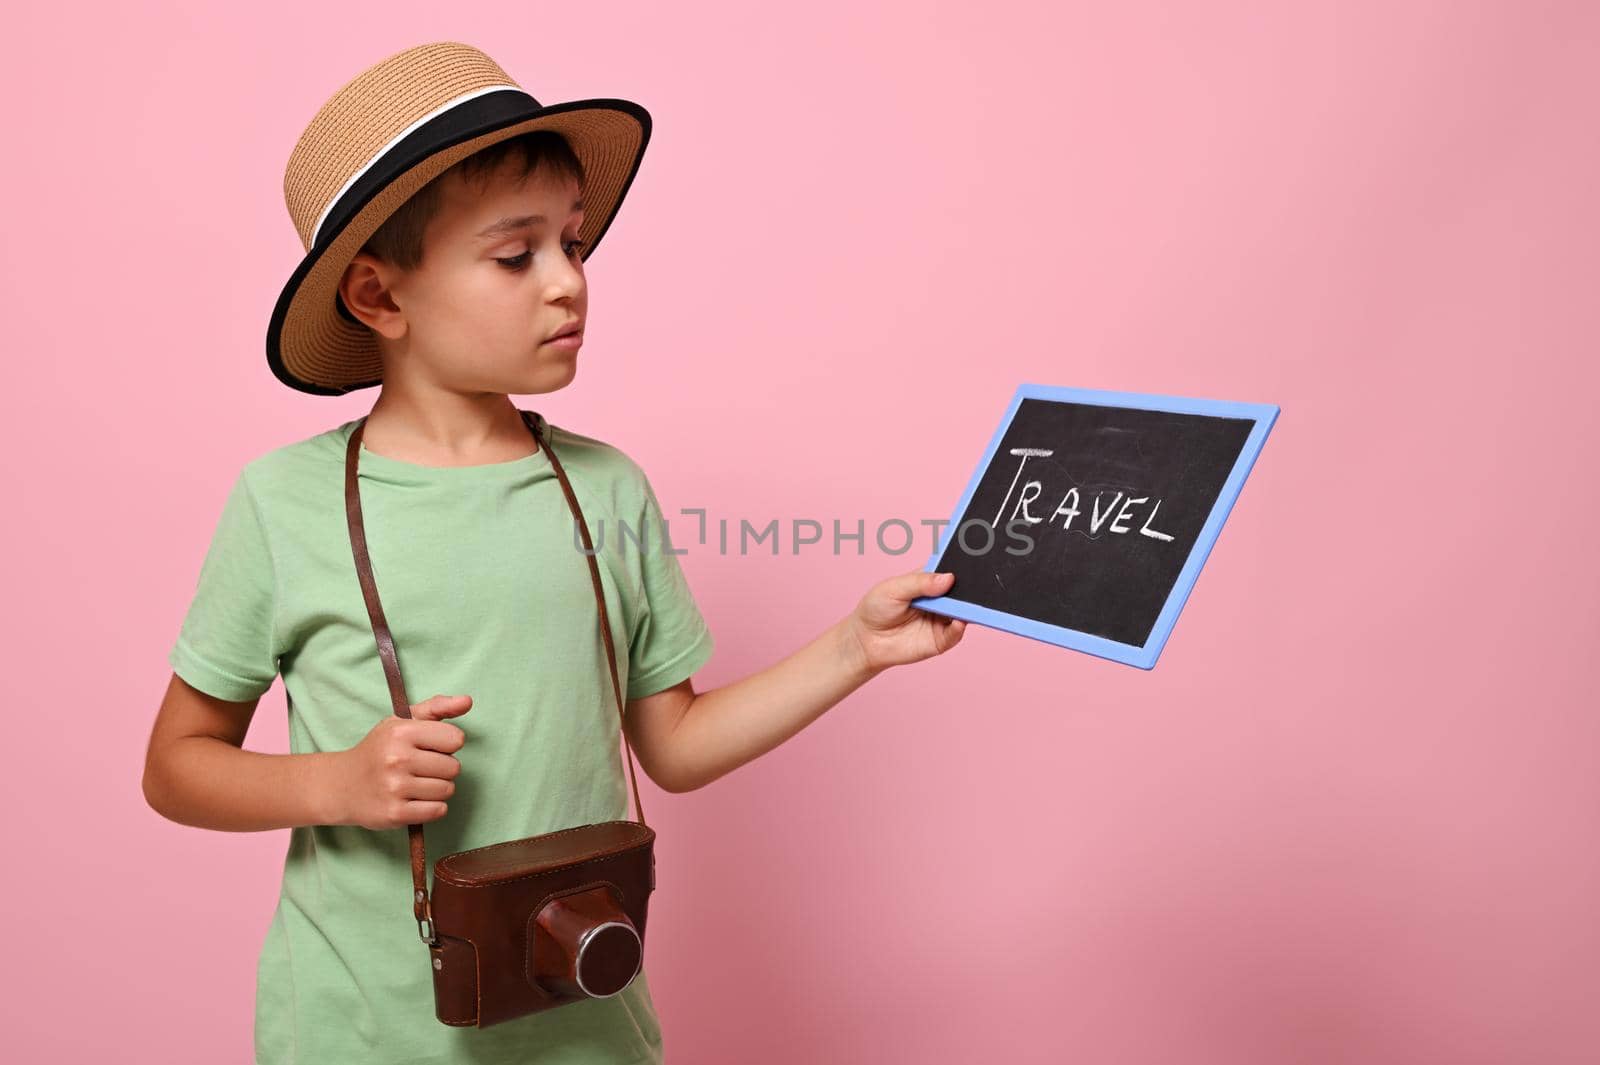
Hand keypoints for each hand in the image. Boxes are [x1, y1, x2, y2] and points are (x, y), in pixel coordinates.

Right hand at [328, 694, 471, 829]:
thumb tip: (467, 701)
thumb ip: (437, 707)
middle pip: (454, 767)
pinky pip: (438, 811)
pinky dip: (432, 807)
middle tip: (419, 768)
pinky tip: (414, 800)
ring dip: (437, 789)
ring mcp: (395, 788)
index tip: (429, 747)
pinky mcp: (395, 814)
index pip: (455, 739)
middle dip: (442, 768)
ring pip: (447, 790)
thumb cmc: (379, 750)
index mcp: (401, 732)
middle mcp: (397, 758)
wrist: (341, 785)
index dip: (446, 744)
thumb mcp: (402, 721)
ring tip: (415, 784)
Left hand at [843, 569, 967, 676]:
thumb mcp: (894, 588)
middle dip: (970, 587)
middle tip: (976, 583)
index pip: (951, 569)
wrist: (865, 640)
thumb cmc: (876, 608)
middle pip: (962, 591)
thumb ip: (920, 582)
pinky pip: (956, 633)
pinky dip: (960, 628)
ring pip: (963, 611)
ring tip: (968, 603)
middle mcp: (940, 599)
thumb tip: (949, 578)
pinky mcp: (941, 639)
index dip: (962, 564)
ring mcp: (942, 619)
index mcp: (930, 580)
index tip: (974, 557)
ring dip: (969, 608)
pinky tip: (959, 621)